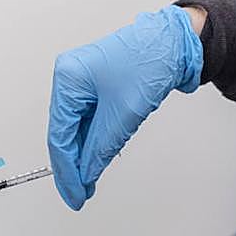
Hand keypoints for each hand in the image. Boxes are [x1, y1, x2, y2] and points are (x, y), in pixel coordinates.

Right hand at [47, 5, 203, 210]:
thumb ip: (101, 147)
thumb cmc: (151, 59)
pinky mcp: (98, 87)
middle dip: (73, 165)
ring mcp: (83, 83)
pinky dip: (94, 141)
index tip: (74, 194)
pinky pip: (89, 120)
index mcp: (68, 78)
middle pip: (65, 132)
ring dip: (84, 155)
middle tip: (79, 193)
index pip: (60, 134)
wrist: (176, 41)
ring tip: (88, 182)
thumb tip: (87, 173)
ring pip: (77, 128)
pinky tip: (96, 160)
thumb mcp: (124, 112)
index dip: (66, 170)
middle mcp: (70, 79)